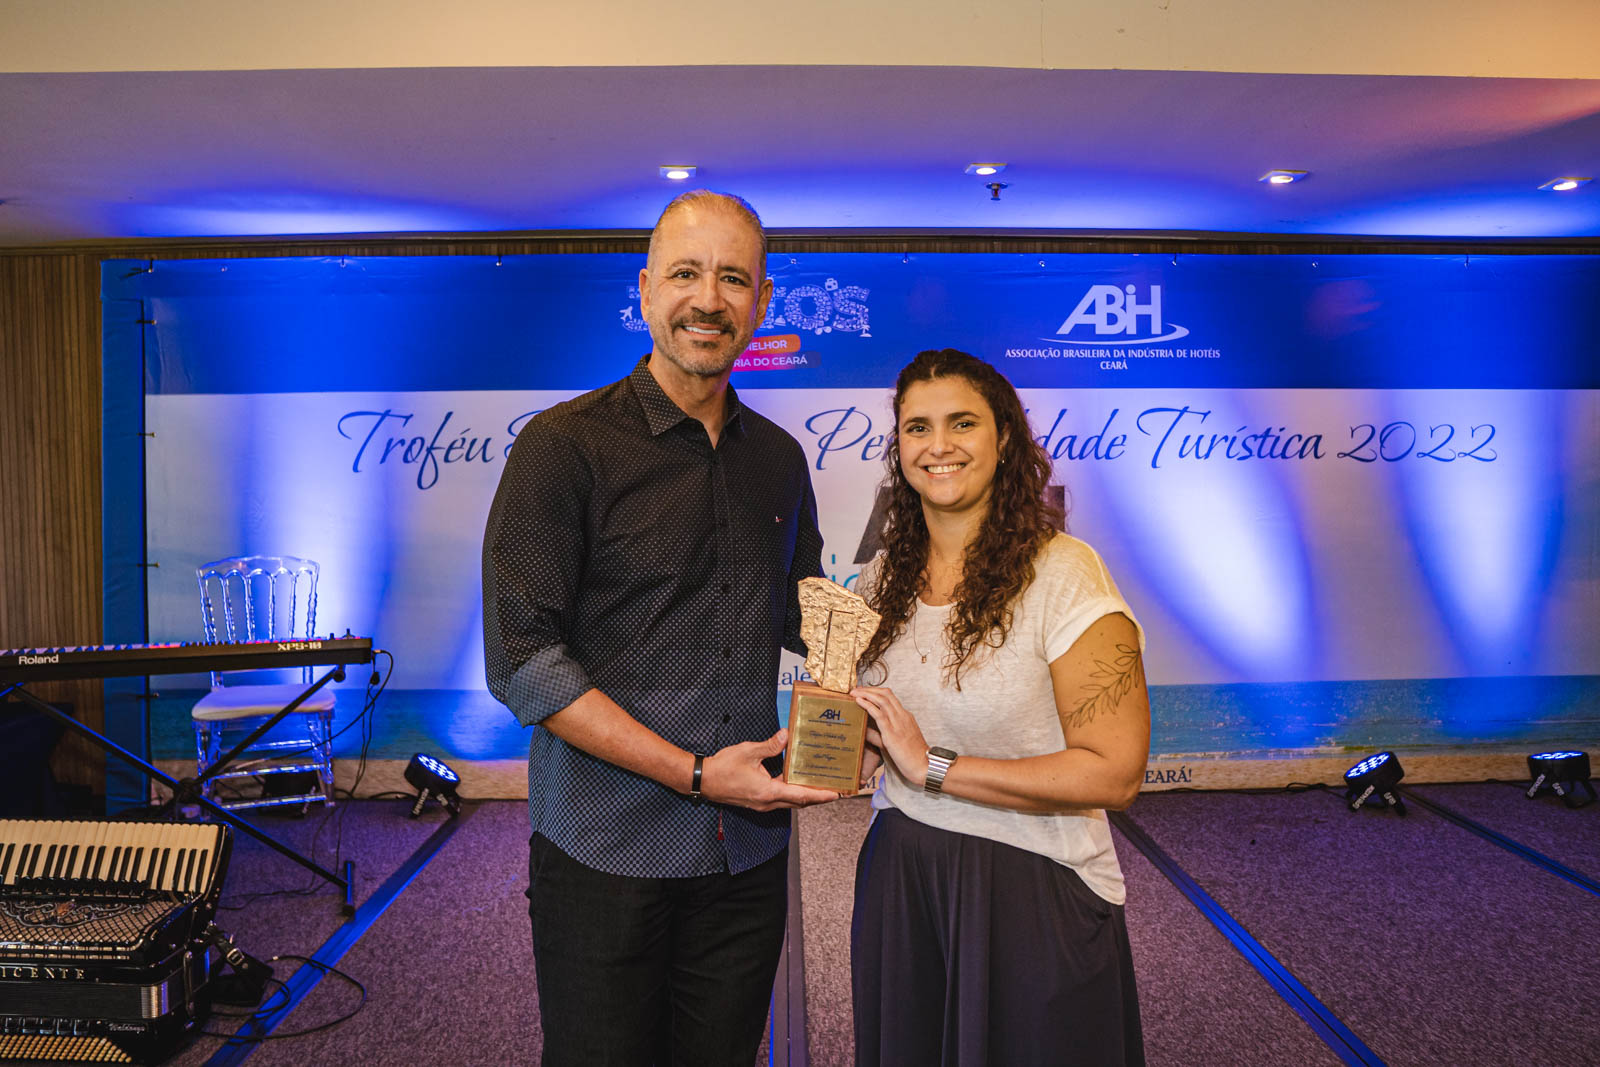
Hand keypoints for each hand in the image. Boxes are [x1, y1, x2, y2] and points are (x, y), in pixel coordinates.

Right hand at [700, 729, 840, 811]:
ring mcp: (762, 804)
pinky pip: (780, 799)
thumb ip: (770, 746)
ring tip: (820, 785)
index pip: (801, 796)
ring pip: (790, 802)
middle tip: (835, 789)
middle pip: (799, 802)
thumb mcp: (748, 751)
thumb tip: (786, 736)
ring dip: (806, 796)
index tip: (835, 794)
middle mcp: (767, 802)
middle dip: (818, 797)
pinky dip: (792, 792)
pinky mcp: (757, 801)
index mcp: (768, 792)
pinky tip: (796, 781)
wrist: (703, 781)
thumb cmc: (723, 768)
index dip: (820, 795)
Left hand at [850, 686, 928, 789]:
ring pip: (881, 700)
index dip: (876, 691)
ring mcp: (898, 723)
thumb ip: (882, 734)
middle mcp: (902, 716)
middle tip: (856, 690)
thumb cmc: (913, 757)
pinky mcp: (892, 732)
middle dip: (869, 689)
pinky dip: (867, 705)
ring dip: (866, 694)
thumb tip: (866, 731)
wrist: (924, 766)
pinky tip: (858, 702)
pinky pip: (878, 713)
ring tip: (854, 693)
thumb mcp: (898, 741)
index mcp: (906, 716)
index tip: (864, 691)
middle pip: (885, 694)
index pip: (890, 697)